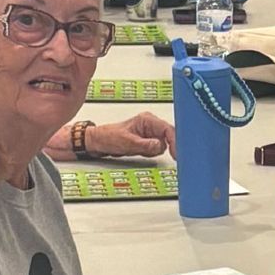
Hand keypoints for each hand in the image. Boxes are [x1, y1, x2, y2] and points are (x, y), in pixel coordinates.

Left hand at [45, 113, 175, 163]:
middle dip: (166, 146)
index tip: (177, 152)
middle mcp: (150, 124)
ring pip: (164, 143)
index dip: (175, 141)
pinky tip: (143, 152)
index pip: (168, 129)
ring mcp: (150, 132)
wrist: (98, 142)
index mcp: (147, 119)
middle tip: (161, 154)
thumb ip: (146, 145)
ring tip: (141, 151)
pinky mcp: (148, 140)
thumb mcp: (128, 143)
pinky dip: (153, 152)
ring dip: (156, 150)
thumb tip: (160, 146)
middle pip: (169, 136)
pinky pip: (157, 148)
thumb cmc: (108, 137)